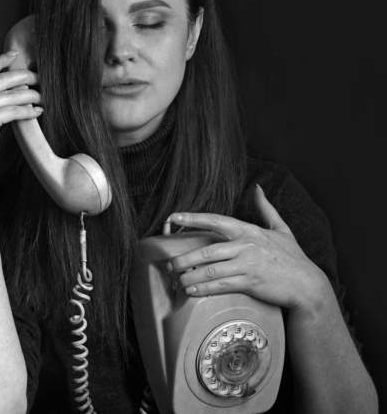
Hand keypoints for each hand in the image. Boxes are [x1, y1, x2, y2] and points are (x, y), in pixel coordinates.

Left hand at [166, 184, 327, 312]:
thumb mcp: (282, 229)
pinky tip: (192, 290)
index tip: (174, 217)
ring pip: (211, 269)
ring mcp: (247, 265)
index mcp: (249, 230)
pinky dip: (204, 288)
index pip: (215, 220)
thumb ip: (266, 209)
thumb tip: (258, 188)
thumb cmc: (292, 257)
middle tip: (170, 263)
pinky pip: (221, 285)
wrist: (307, 285)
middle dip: (185, 258)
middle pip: (207, 250)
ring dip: (191, 275)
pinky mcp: (250, 283)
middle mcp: (246, 245)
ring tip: (177, 279)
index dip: (193, 218)